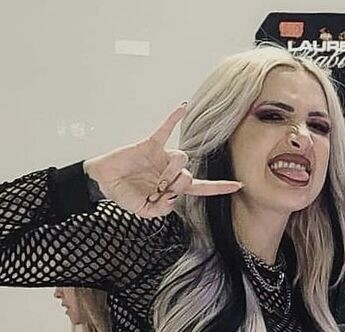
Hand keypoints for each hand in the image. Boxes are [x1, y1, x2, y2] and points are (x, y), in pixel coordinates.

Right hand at [84, 105, 242, 217]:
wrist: (105, 181)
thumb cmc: (124, 195)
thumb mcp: (142, 211)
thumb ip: (158, 211)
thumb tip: (171, 198)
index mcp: (172, 189)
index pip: (201, 189)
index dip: (219, 188)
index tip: (239, 185)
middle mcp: (171, 172)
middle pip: (189, 176)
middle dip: (176, 185)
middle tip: (159, 190)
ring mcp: (162, 157)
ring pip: (181, 158)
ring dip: (170, 170)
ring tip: (154, 178)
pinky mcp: (151, 144)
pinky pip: (165, 129)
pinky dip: (173, 118)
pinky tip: (182, 106)